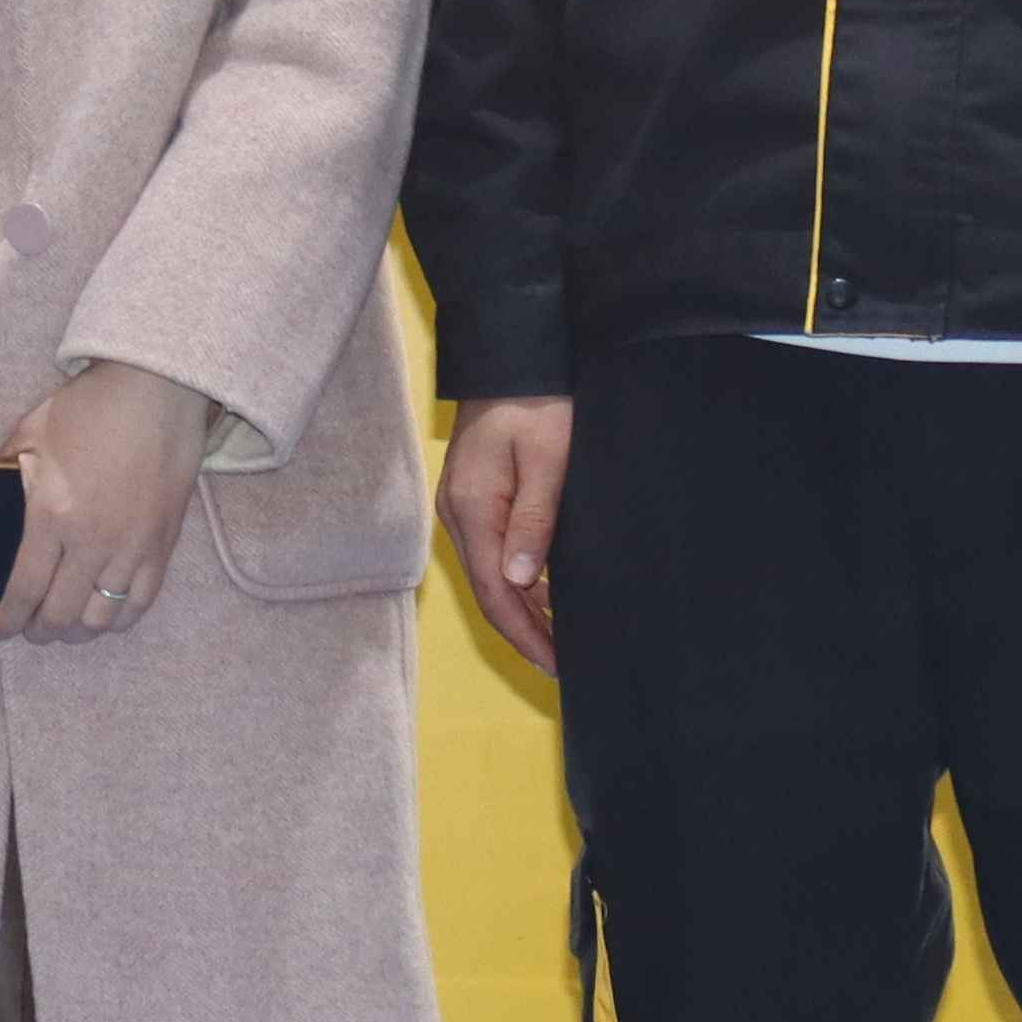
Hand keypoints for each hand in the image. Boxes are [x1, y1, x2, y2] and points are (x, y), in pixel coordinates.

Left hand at [1, 361, 211, 639]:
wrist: (156, 391)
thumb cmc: (88, 408)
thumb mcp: (30, 436)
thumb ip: (4, 479)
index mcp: (51, 512)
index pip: (22, 590)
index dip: (3, 621)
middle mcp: (91, 539)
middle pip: (59, 615)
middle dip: (34, 630)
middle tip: (22, 627)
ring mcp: (131, 547)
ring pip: (99, 619)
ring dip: (74, 631)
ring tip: (59, 623)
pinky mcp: (161, 546)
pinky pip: (139, 604)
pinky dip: (115, 619)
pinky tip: (98, 613)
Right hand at [439, 395, 573, 675]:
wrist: (512, 356)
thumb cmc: (538, 401)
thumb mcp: (548, 458)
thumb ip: (534, 520)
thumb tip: (522, 582)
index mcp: (472, 508)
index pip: (496, 591)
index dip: (526, 634)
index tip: (557, 664)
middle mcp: (458, 514)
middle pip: (490, 590)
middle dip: (525, 632)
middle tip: (563, 665)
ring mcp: (461, 506)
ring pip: (490, 575)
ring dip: (523, 610)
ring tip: (559, 641)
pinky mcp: (474, 497)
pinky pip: (492, 553)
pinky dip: (519, 581)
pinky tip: (546, 595)